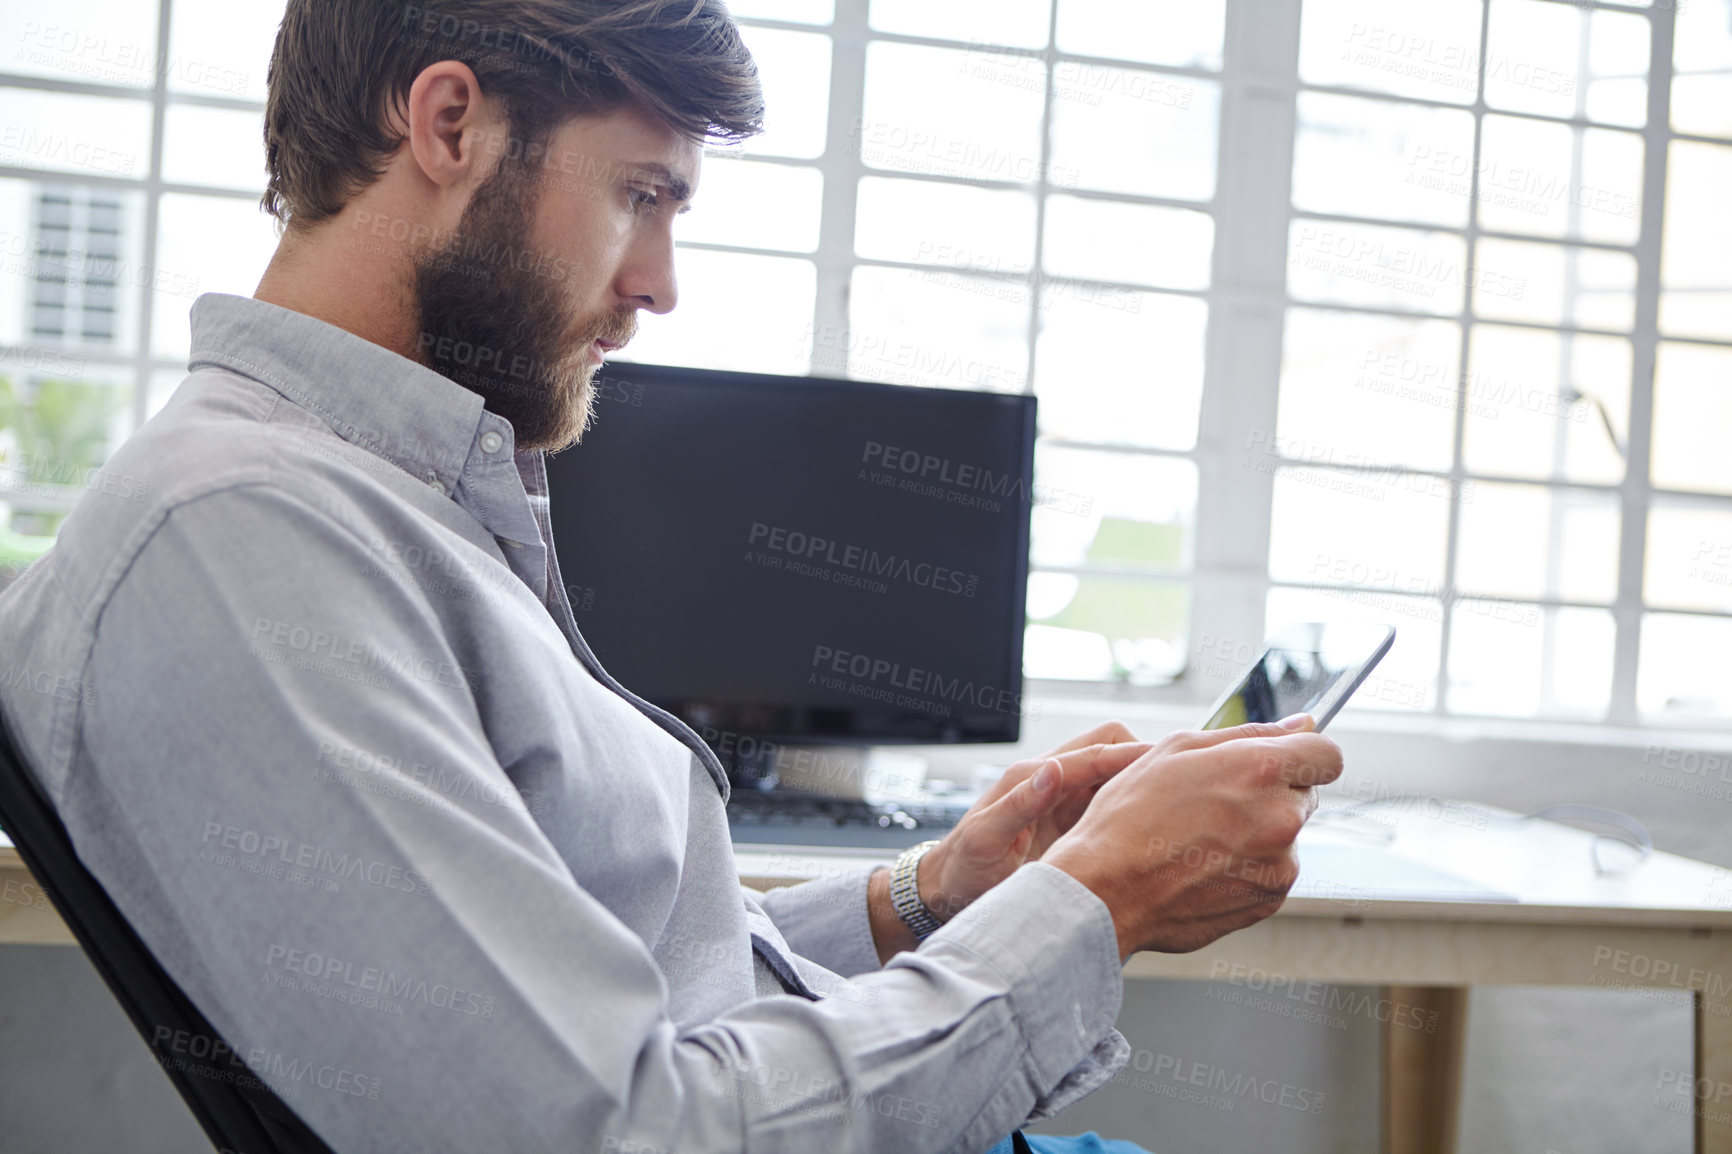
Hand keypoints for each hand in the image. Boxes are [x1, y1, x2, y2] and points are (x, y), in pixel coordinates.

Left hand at [868, 722, 1150, 961]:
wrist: (947, 893)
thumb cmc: (961, 870)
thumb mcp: (984, 840)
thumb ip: (1017, 805)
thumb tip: (1050, 769)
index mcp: (1031, 778)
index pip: (1094, 754)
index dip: (1133, 757)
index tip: (1170, 765)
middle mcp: (1049, 781)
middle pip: (1108, 747)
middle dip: (1141, 759)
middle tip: (1174, 785)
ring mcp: (1061, 800)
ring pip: (1113, 774)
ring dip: (1139, 783)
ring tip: (1172, 806)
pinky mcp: (1069, 822)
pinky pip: (1107, 803)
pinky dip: (1131, 808)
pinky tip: (1149, 830)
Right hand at [1042, 716, 1341, 960]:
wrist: (1106, 890)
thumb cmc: (1130, 817)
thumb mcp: (1177, 750)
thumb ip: (1250, 733)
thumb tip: (1301, 724)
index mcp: (1261, 770)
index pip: (1327, 753)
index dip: (1304, 753)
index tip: (1281, 761)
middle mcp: (1282, 818)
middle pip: (1304, 794)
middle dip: (1271, 792)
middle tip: (1215, 802)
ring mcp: (1280, 865)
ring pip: (1286, 836)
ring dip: (1258, 832)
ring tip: (1199, 839)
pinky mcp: (1270, 901)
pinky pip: (1272, 872)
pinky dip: (1246, 867)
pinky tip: (1201, 865)